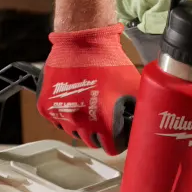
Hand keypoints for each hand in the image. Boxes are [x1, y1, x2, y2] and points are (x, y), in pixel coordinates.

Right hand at [40, 27, 139, 152]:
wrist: (83, 42)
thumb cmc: (108, 62)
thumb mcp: (133, 87)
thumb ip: (139, 110)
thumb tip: (144, 124)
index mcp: (103, 123)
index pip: (111, 148)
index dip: (117, 141)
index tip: (118, 134)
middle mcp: (80, 123)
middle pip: (92, 142)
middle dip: (100, 133)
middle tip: (103, 117)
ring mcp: (61, 116)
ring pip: (74, 132)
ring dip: (82, 124)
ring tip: (89, 105)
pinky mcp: (46, 107)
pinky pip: (58, 120)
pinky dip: (65, 114)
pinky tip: (74, 100)